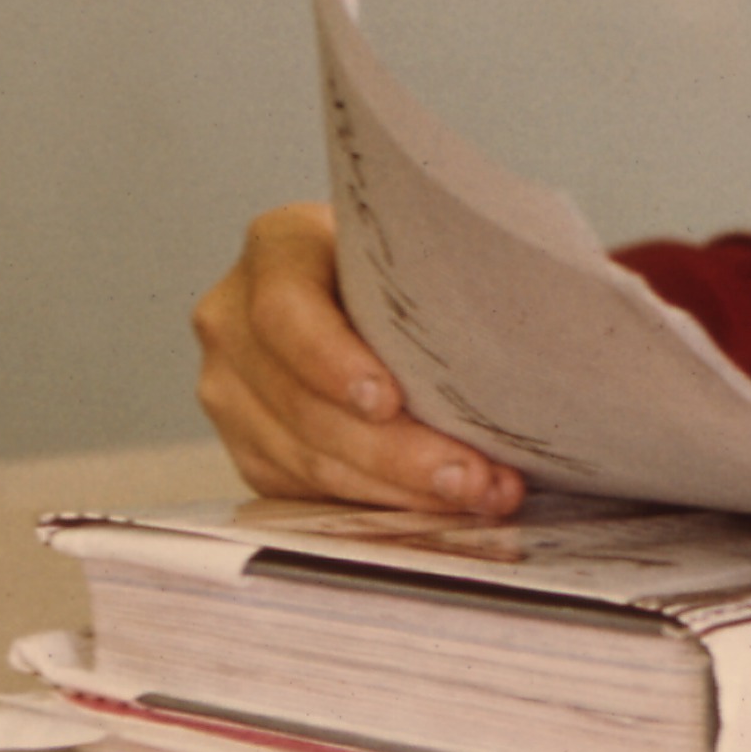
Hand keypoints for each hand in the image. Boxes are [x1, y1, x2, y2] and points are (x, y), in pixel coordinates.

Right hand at [192, 201, 525, 514]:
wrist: (359, 286)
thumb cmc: (404, 264)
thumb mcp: (413, 248)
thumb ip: (436, 278)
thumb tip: (517, 334)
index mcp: (277, 249)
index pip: (287, 312)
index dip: (334, 363)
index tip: (389, 401)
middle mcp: (235, 321)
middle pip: (306, 404)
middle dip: (396, 451)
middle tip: (470, 475)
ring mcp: (233, 390)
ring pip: (310, 457)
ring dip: (400, 487)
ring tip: (477, 494)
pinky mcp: (249, 446)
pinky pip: (311, 489)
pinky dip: (382, 501)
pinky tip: (439, 503)